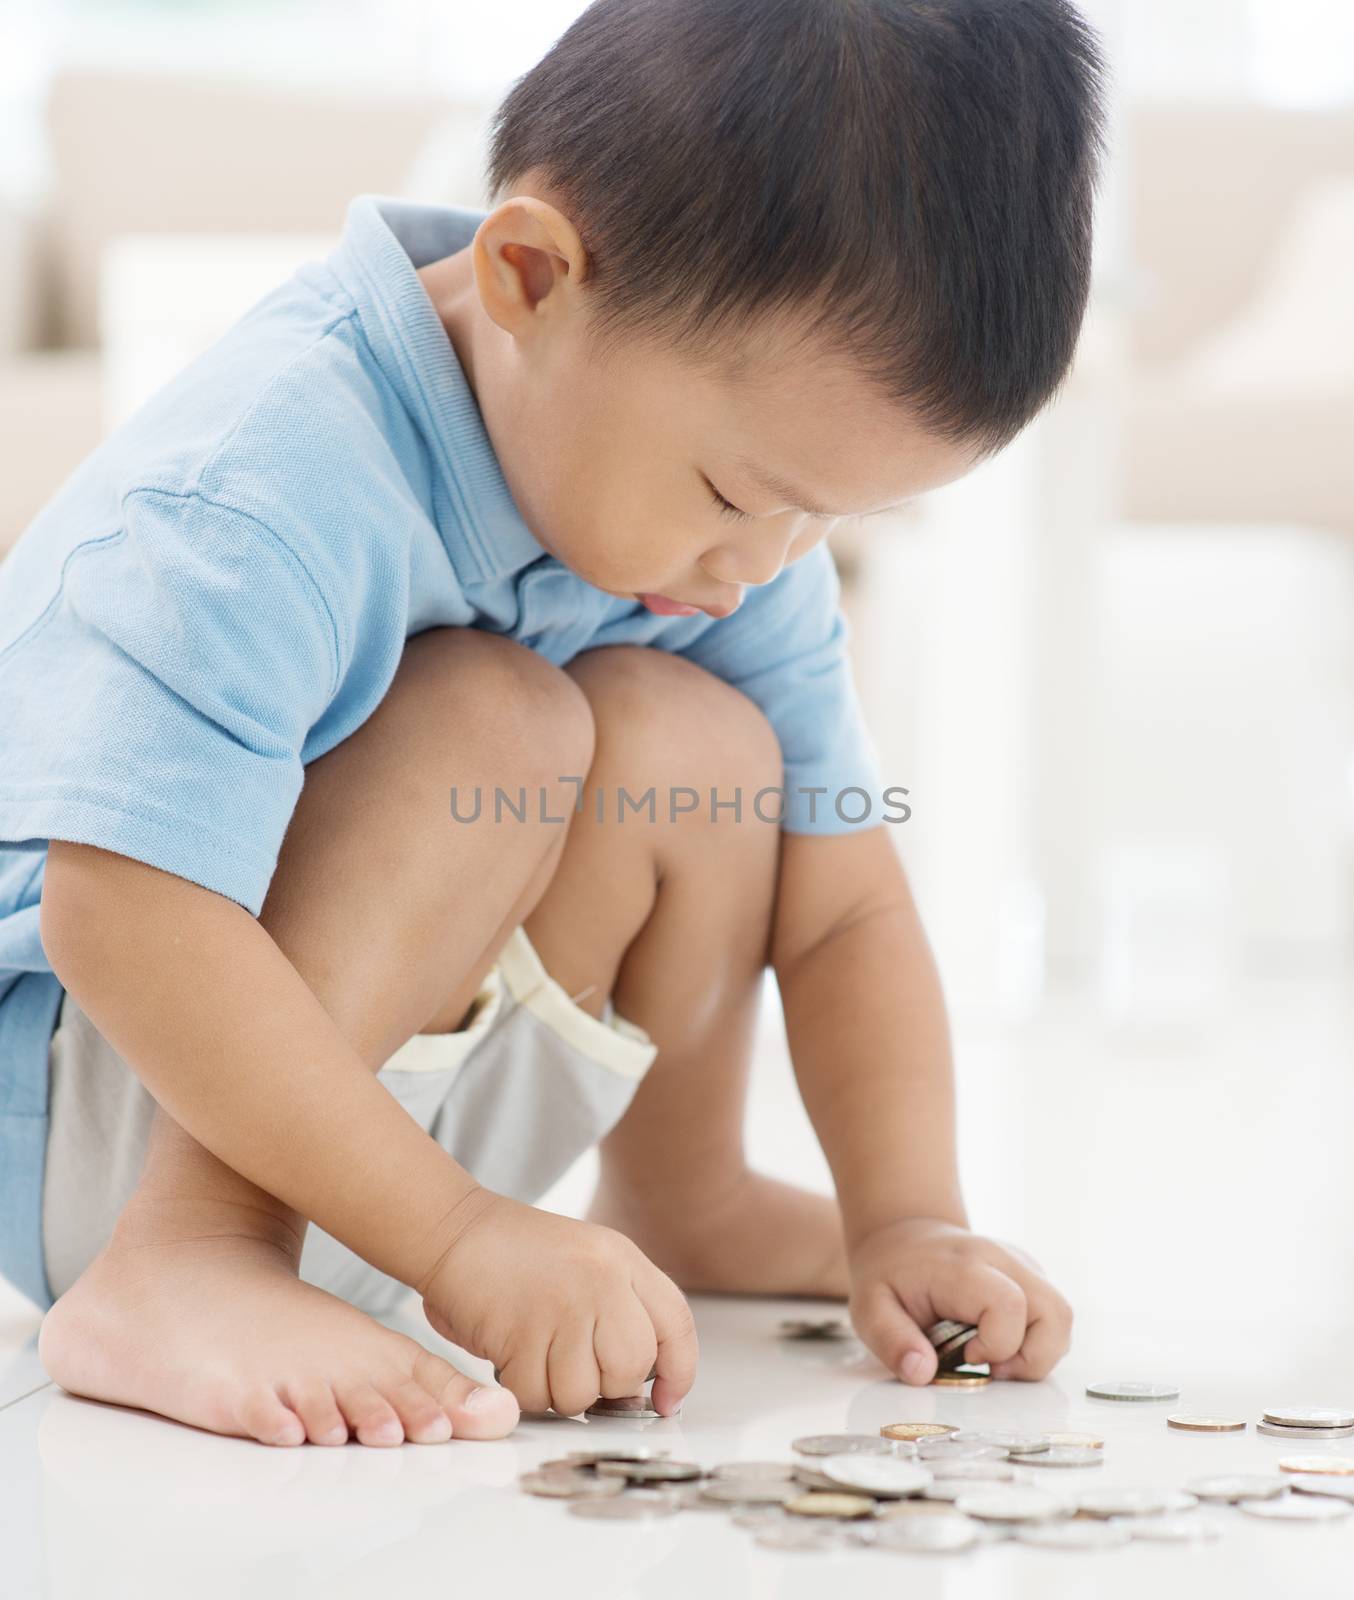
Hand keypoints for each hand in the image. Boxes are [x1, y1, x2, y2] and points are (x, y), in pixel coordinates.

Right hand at [418, 1188, 698, 1416]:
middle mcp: (602, 1280)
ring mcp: (564, 1304)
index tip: (667, 1400)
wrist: (457, 1231)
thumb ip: (624, 1308)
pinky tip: (511, 1357)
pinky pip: (536, 1394)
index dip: (679, 1372)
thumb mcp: (591, 1261)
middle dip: (605, 1386)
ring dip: (557, 1391)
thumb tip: (646, 1383)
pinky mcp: (522, 1330)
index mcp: (624, 1260)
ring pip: (583, 1392)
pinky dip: (521, 1390)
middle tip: (574, 1368)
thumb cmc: (519, 1254)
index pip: (676, 1326)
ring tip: (537, 1355)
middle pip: (633, 1368)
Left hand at [846, 1216, 1072, 1383]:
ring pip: (1062, 1315)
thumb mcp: (869, 1308)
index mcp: (963, 1267)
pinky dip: (1036, 1340)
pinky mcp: (1030, 1275)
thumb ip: (891, 1341)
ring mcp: (1021, 1265)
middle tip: (991, 1367)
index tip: (966, 1357)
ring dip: (1039, 1352)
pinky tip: (998, 1342)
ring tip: (995, 1358)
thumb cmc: (888, 1274)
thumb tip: (922, 1373)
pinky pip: (1052, 1314)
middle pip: (1055, 1311)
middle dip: (1034, 1358)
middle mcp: (1002, 1260)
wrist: (903, 1235)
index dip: (996, 1346)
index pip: (1009, 1305)